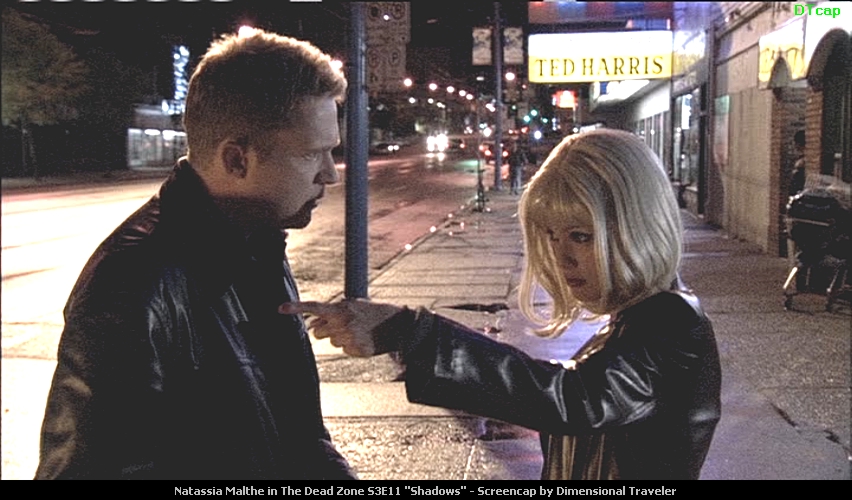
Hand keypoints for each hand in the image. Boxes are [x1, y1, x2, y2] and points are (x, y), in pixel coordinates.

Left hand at [279, 299, 402, 356]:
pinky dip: (352, 346)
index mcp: (342, 309)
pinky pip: (345, 350)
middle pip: (318, 332)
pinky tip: (364, 339)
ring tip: (358, 331)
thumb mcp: (354, 306)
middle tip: (341, 325)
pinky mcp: (358, 350)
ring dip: (341, 337)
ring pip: (332, 342)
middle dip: (325, 330)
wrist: (399, 324)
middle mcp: (343, 323)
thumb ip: (332, 313)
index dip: (296, 307)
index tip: (280, 308)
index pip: (315, 307)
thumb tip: (312, 325)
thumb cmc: (374, 312)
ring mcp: (350, 338)